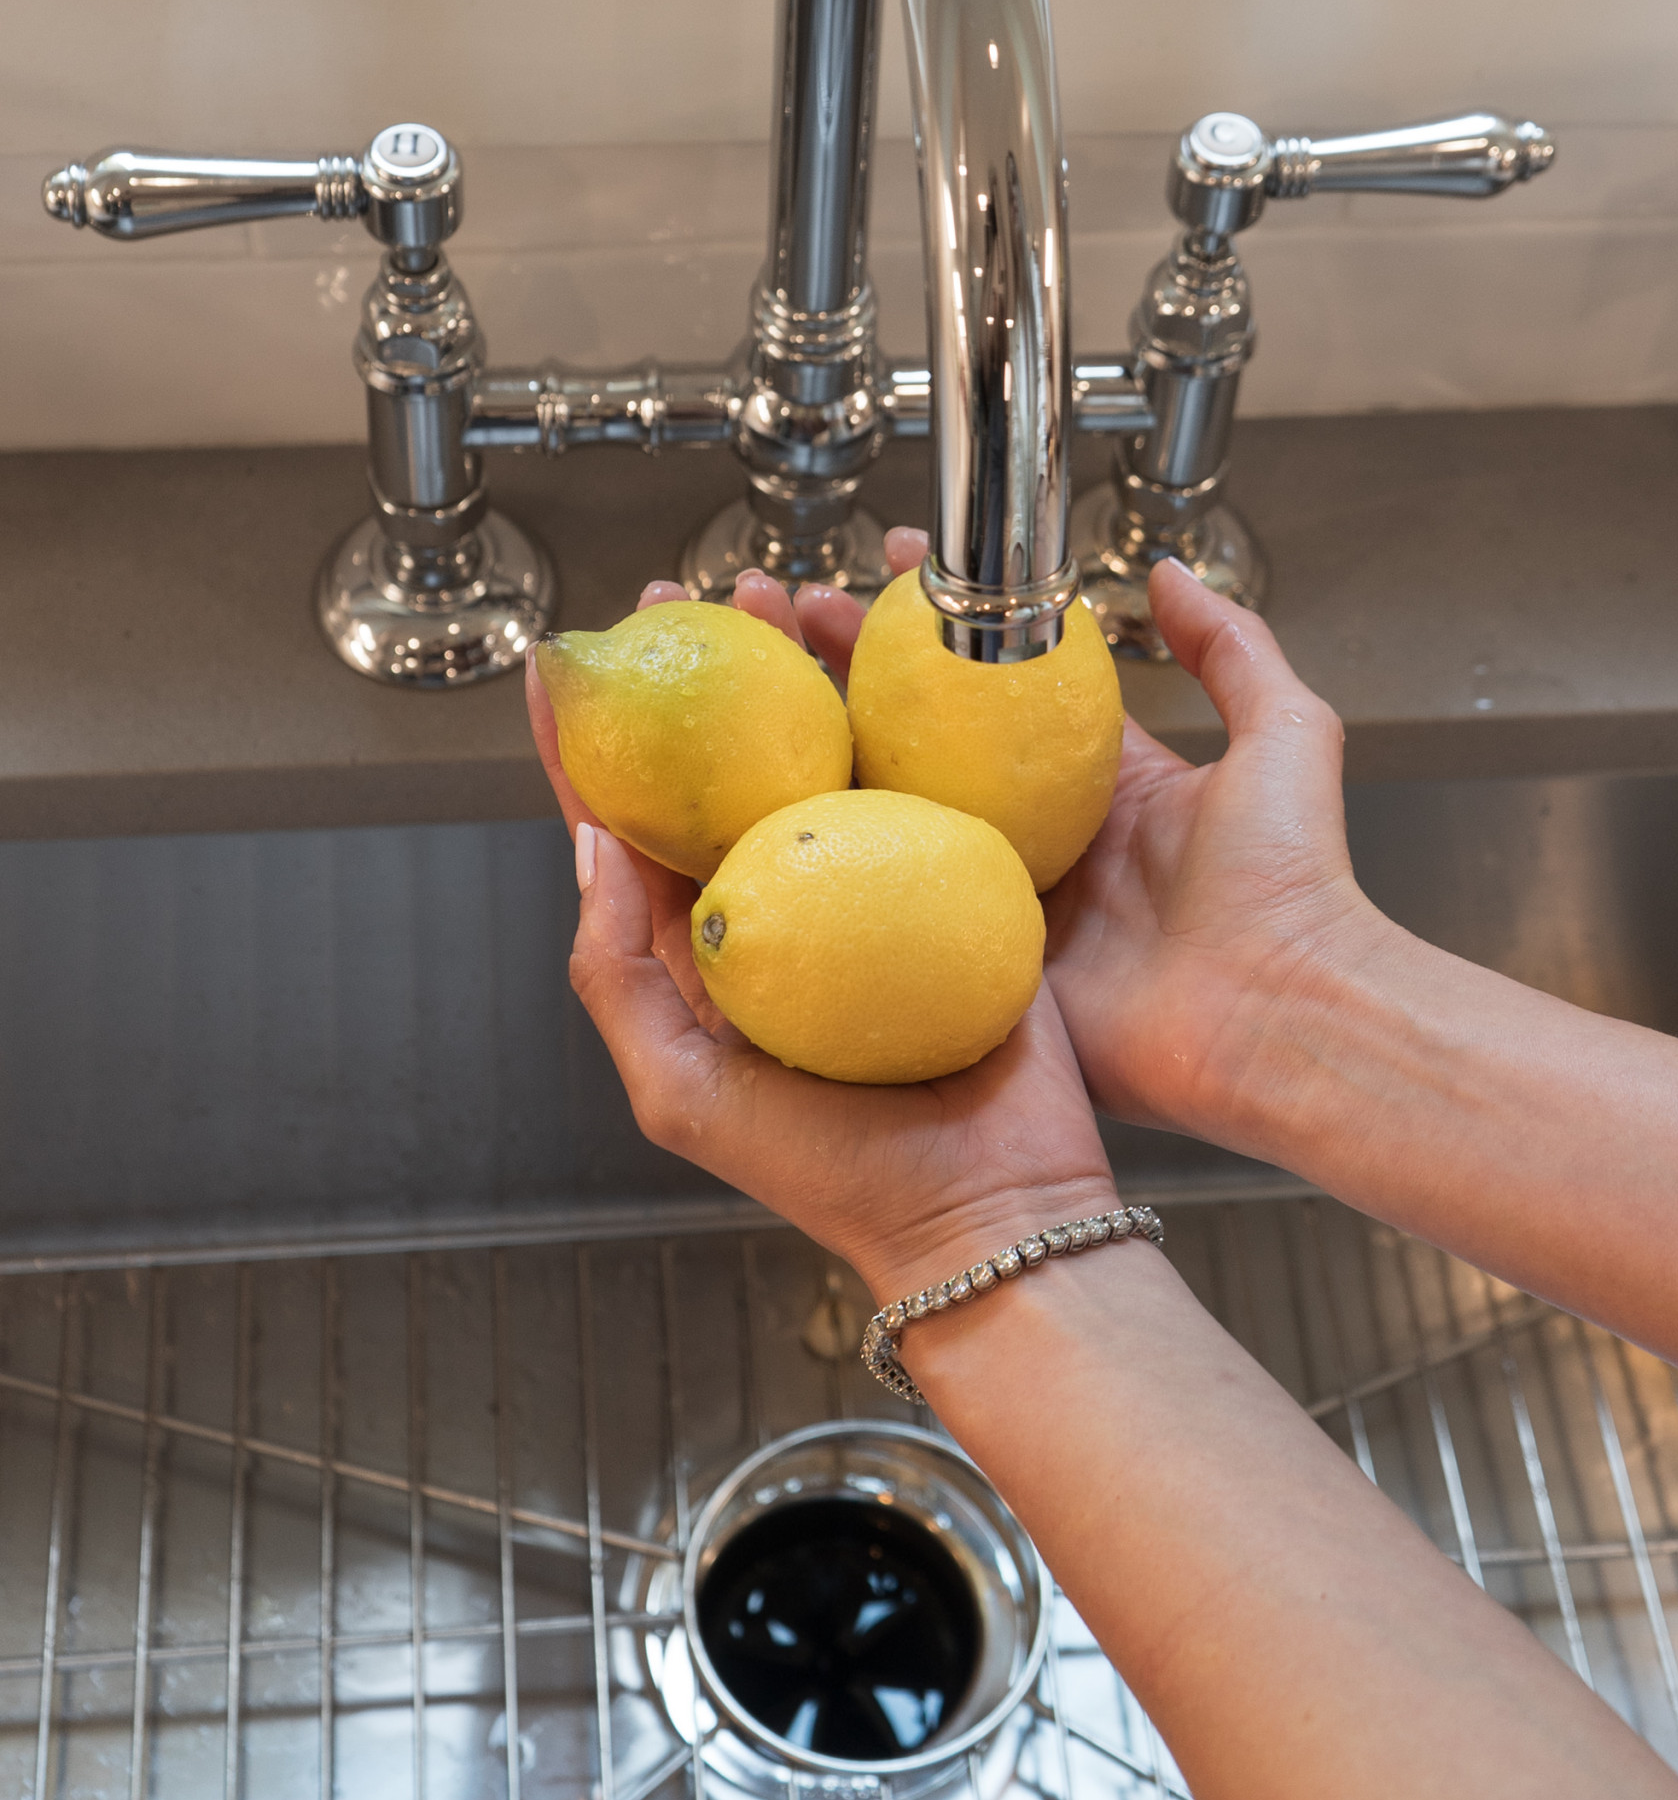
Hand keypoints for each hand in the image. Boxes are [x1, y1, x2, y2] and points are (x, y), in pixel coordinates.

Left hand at [525, 564, 1115, 1306]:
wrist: (993, 1206)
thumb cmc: (835, 1173)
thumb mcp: (680, 1092)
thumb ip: (614, 975)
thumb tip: (588, 843)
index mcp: (705, 950)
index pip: (626, 829)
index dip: (588, 745)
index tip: (562, 664)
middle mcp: (779, 905)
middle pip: (721, 762)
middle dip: (695, 673)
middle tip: (683, 598)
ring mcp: (867, 883)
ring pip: (815, 746)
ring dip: (793, 665)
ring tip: (777, 593)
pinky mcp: (955, 870)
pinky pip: (917, 768)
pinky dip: (893, 702)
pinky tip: (881, 643)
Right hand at [797, 531, 1382, 1158]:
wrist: (1279, 1019)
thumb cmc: (1290, 883)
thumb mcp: (1284, 735)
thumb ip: (1232, 646)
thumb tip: (1168, 573)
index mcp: (1098, 785)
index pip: (994, 686)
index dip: (937, 626)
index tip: (886, 565)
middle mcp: (1034, 840)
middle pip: (916, 739)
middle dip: (842, 668)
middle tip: (781, 608)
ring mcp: (994, 902)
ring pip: (884, 813)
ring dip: (810, 747)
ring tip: (751, 678)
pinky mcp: (970, 965)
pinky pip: (886, 909)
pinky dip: (823, 857)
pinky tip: (762, 801)